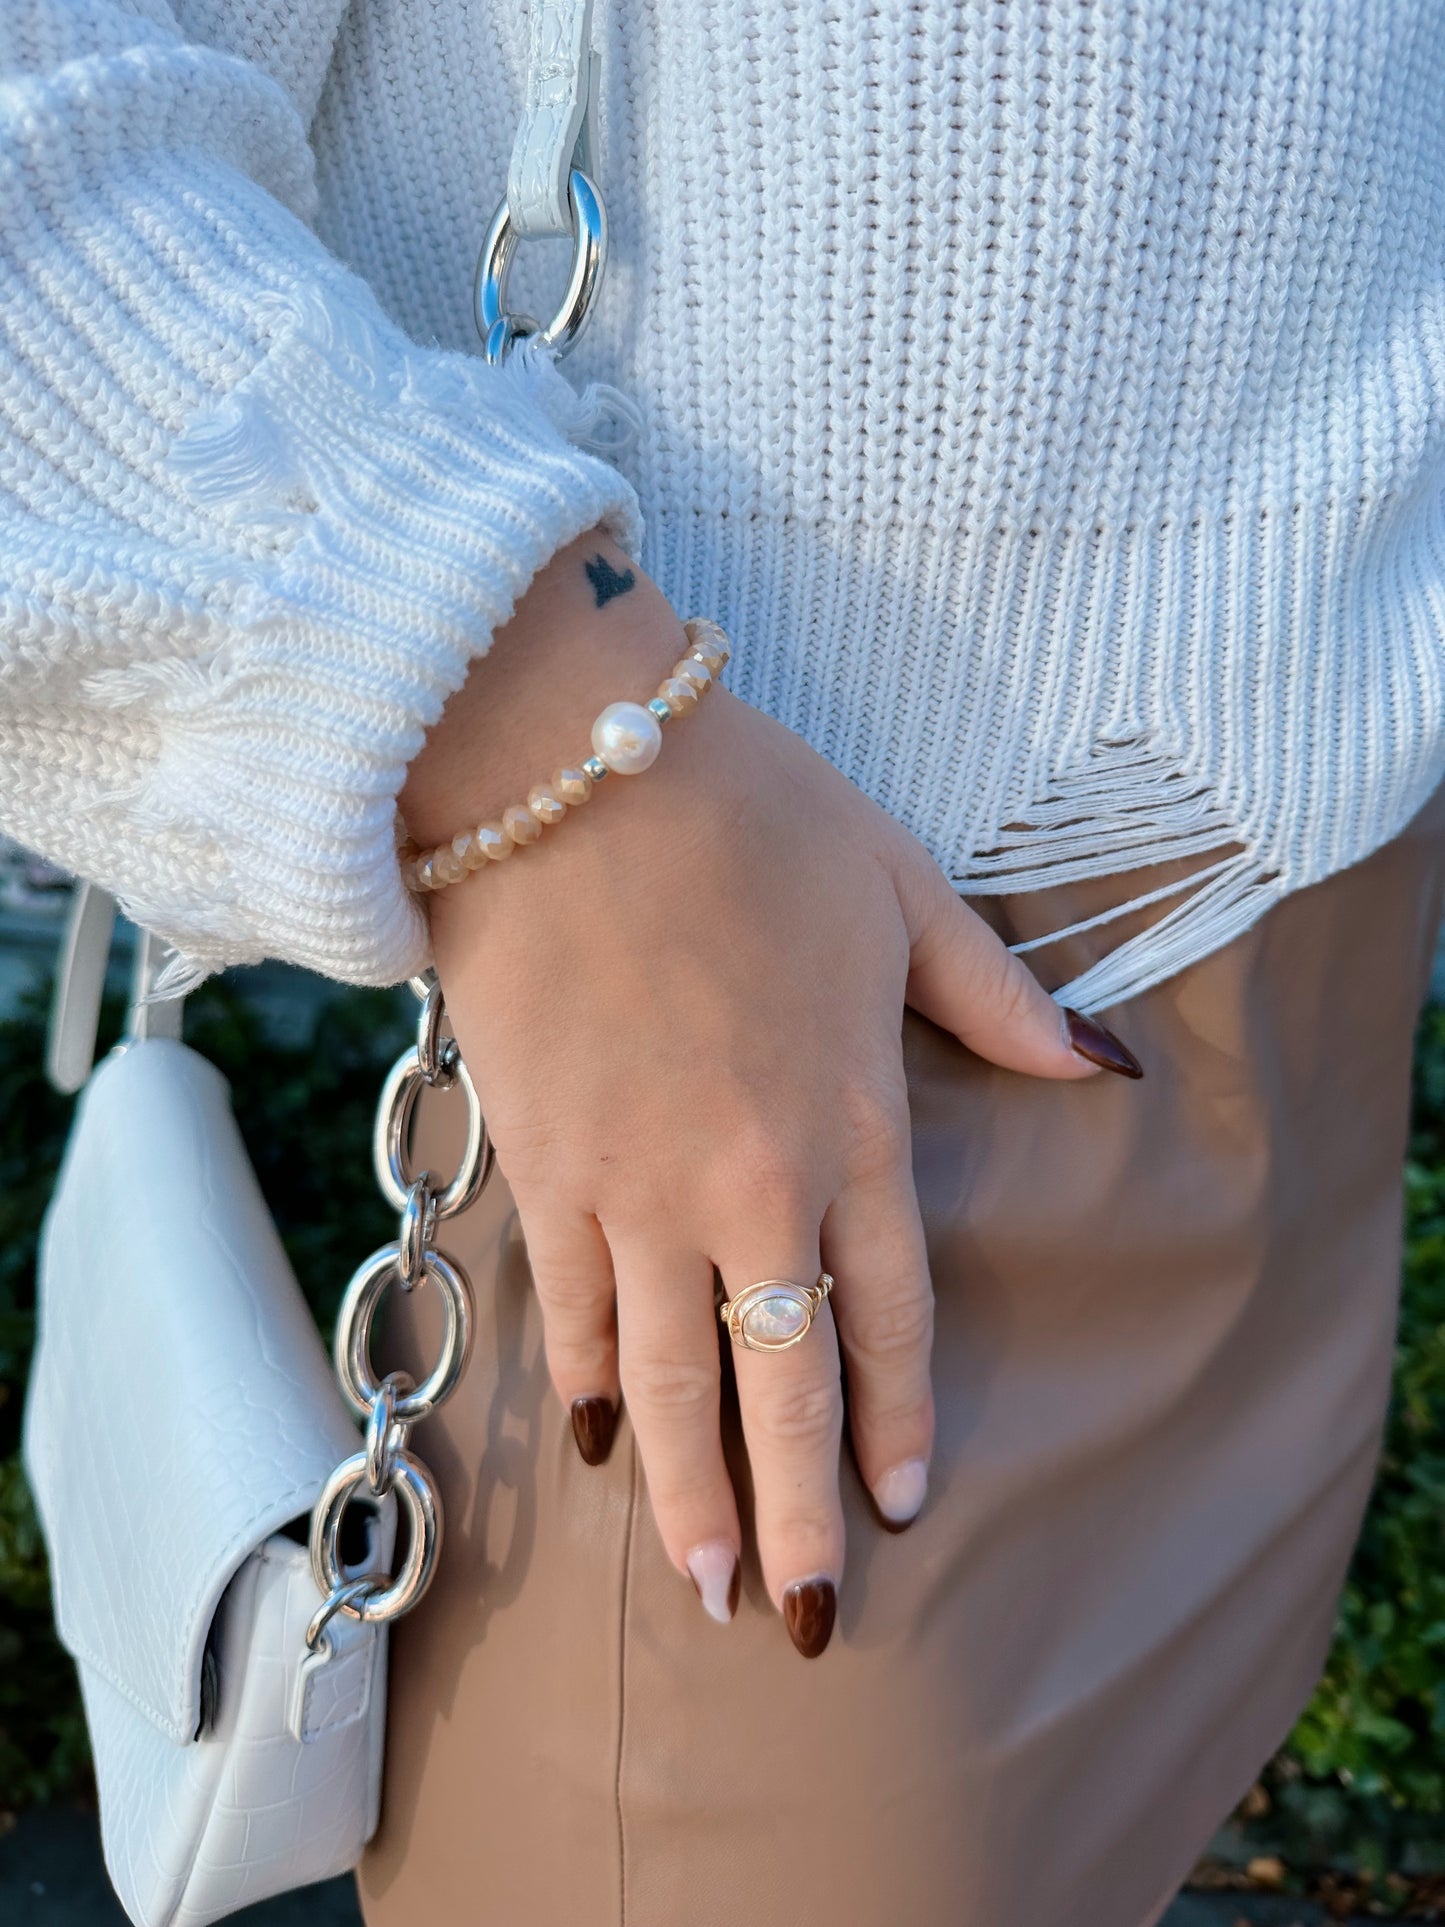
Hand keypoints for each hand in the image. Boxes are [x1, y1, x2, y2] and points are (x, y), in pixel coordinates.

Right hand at [402, 529, 1140, 1655]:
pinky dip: (588, 1385)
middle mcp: (749, 1182)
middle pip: (779, 1378)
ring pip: (668, 1375)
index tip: (902, 1503)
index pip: (889, 1309)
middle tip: (805, 1620)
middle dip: (795, 1513)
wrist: (570, 767)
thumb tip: (1101, 1065)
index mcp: (853, 1120)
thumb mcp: (903, 890)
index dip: (896, 1415)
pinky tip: (596, 1443)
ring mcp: (635, 1185)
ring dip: (686, 1489)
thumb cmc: (751, 814)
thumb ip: (998, 996)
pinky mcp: (541, 1163)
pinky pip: (572, 1305)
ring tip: (700, 1585)